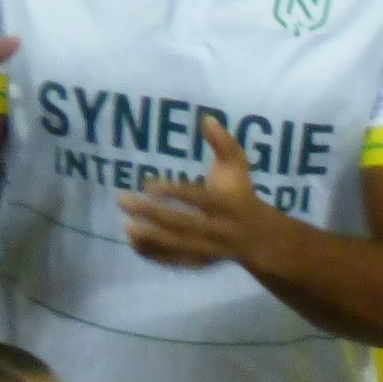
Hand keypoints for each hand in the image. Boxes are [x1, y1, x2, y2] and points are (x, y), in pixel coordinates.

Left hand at [121, 116, 276, 269]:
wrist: (259, 239)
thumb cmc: (242, 195)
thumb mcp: (239, 168)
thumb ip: (224, 144)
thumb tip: (206, 118)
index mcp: (231, 206)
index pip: (200, 200)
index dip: (174, 193)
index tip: (148, 184)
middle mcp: (221, 231)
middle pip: (185, 225)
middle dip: (153, 214)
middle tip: (123, 201)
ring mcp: (211, 250)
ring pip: (179, 246)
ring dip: (151, 237)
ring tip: (125, 224)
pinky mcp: (201, 262)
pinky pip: (176, 262)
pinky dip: (154, 254)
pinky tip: (133, 242)